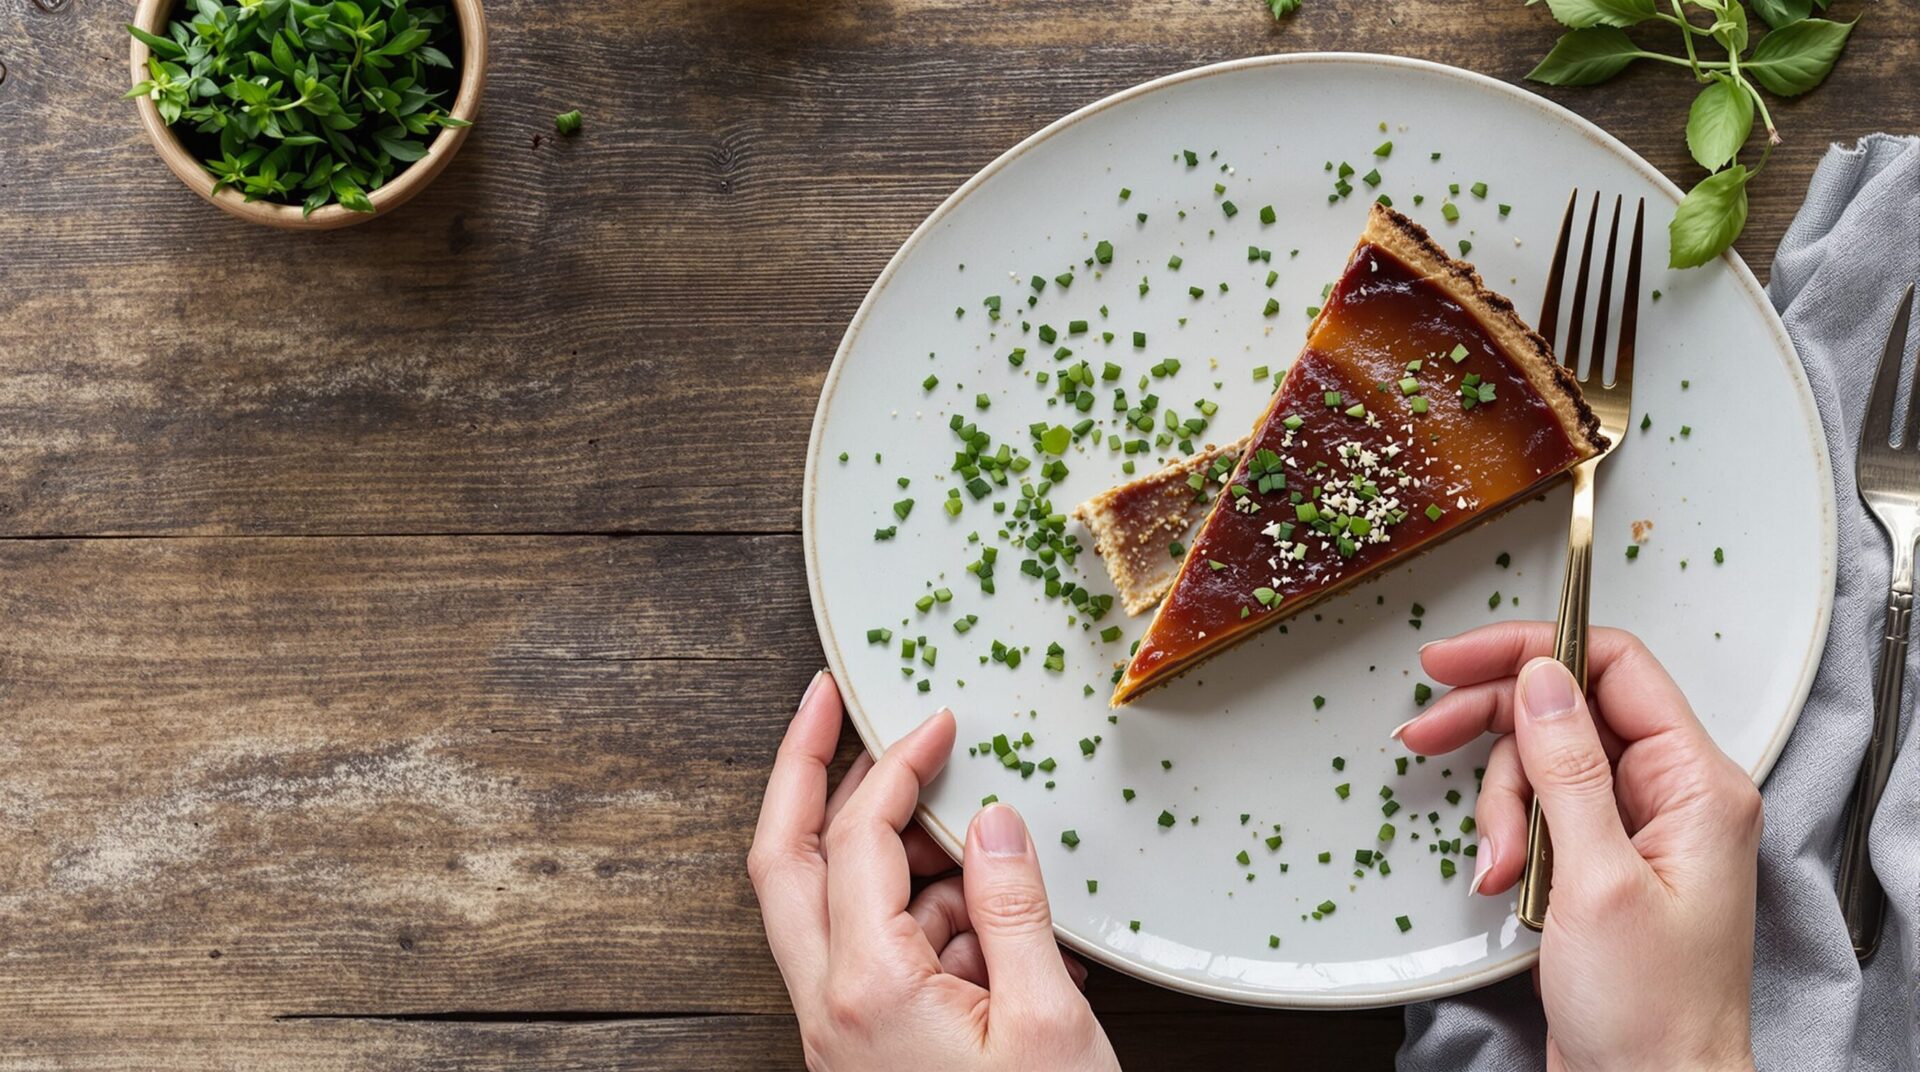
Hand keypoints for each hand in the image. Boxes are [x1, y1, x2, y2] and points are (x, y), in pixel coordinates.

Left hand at [749, 671, 1118, 1071]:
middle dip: (804, 771)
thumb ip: (1014, 908)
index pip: (855, 839)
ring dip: (892, 854)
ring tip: (980, 841)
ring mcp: (842, 1031)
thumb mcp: (1047, 1023)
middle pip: (783, 861)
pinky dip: (926, 917)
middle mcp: (831, 1007)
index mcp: (866, 989)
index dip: (895, 766)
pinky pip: (875, 955)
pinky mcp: (868, 1049)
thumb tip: (993, 819)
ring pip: (828, 905)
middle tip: (829, 702)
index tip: (936, 723)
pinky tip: (998, 920)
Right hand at [1396, 624, 1760, 1071]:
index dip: (1530, 651)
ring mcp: (1635, 830)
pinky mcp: (1602, 863)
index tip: (1456, 660)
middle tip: (1426, 732)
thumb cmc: (1652, 1013)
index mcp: (1696, 784)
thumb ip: (1569, 768)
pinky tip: (1502, 879)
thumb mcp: (1599, 879)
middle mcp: (1671, 796)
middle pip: (1565, 711)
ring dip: (1501, 807)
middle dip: (1495, 730)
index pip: (1612, 668)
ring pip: (1541, 765)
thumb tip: (1543, 678)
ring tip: (1498, 862)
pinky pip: (1540, 815)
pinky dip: (1508, 839)